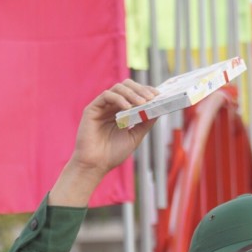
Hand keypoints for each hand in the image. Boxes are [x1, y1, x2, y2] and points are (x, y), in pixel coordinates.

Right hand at [50, 80, 157, 206]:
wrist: (96, 165)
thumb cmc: (113, 153)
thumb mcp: (135, 136)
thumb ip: (145, 123)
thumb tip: (158, 109)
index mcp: (121, 112)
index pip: (135, 94)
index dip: (146, 91)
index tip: (159, 95)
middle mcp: (111, 107)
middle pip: (127, 87)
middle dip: (141, 90)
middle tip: (151, 97)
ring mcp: (101, 107)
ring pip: (118, 88)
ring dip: (132, 94)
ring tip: (142, 103)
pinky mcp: (92, 109)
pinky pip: (106, 96)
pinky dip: (119, 99)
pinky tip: (127, 107)